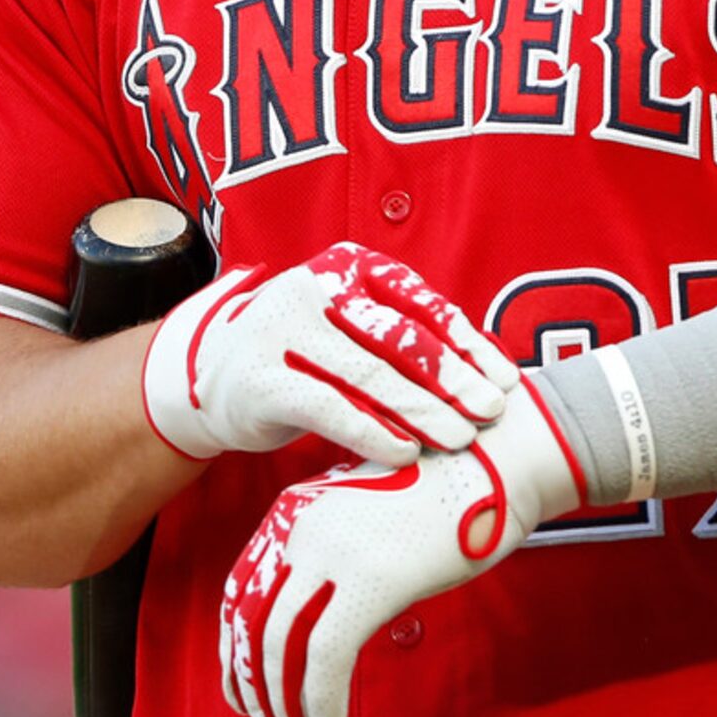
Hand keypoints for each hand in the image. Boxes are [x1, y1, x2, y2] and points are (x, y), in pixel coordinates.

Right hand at [142, 242, 518, 466]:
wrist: (212, 376)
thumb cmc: (306, 352)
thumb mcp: (352, 327)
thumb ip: (404, 337)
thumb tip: (488, 374)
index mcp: (349, 264)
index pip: (419, 303)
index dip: (467, 343)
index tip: (505, 379)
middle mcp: (315, 286)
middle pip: (398, 335)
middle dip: (452, 377)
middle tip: (491, 411)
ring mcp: (283, 330)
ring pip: (367, 371)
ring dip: (421, 408)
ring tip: (459, 437)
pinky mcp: (262, 378)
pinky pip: (327, 406)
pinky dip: (371, 430)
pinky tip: (405, 452)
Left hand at [219, 379, 583, 716]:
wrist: (492, 462)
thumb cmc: (439, 491)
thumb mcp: (365, 512)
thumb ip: (331, 552)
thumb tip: (314, 614)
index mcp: (294, 510)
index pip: (240, 591)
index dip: (234, 651)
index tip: (244, 691)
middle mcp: (301, 528)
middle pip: (251, 624)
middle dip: (252, 686)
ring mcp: (334, 552)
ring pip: (280, 646)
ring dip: (283, 704)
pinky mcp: (371, 580)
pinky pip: (327, 658)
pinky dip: (322, 701)